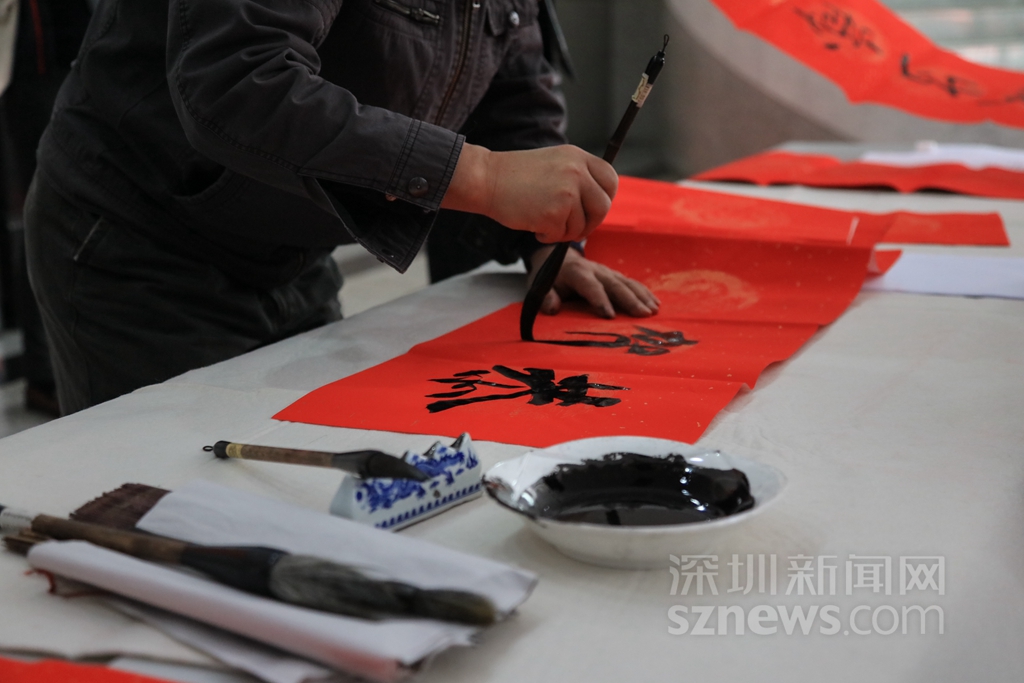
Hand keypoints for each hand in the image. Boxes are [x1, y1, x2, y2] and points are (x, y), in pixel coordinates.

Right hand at [442, 143, 616, 242]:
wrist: (487, 179)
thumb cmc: (516, 176)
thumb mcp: (555, 163)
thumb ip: (578, 177)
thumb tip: (598, 204)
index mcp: (578, 157)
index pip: (610, 179)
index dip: (605, 198)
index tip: (593, 208)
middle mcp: (576, 172)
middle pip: (603, 206)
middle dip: (590, 223)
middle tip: (574, 227)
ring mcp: (567, 193)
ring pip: (582, 225)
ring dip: (565, 231)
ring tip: (544, 222)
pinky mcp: (554, 213)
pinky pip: (562, 235)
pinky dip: (548, 237)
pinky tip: (534, 226)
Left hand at [528, 246, 660, 318]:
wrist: (557, 256)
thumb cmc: (550, 275)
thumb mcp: (542, 285)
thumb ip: (546, 297)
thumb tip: (553, 309)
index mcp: (577, 272)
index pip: (590, 286)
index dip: (600, 300)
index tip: (610, 316)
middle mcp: (595, 270)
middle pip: (615, 284)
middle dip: (630, 300)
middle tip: (643, 314)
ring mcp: (606, 271)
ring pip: (626, 282)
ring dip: (641, 296)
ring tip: (653, 310)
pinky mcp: (613, 275)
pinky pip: (630, 282)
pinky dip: (643, 292)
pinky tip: (655, 303)